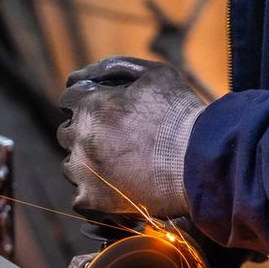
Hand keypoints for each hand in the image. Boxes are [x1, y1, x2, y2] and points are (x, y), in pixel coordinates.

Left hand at [57, 56, 204, 219]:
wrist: (202, 160)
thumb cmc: (181, 114)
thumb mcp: (154, 74)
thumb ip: (114, 67)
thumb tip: (79, 76)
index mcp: (91, 105)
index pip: (68, 100)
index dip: (87, 103)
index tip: (105, 112)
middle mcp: (80, 137)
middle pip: (67, 133)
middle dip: (86, 132)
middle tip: (117, 140)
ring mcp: (84, 170)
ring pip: (70, 166)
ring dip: (87, 163)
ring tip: (119, 166)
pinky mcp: (93, 200)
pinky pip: (79, 198)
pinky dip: (94, 194)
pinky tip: (116, 189)